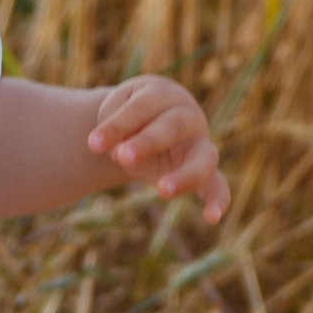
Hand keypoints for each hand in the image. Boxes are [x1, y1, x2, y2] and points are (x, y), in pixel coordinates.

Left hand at [89, 77, 229, 224]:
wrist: (145, 121)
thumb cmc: (128, 115)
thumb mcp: (115, 114)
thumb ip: (118, 131)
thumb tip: (121, 154)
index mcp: (163, 95)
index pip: (142, 107)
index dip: (118, 124)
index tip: (93, 143)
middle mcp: (188, 116)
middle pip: (173, 126)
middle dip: (148, 142)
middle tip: (123, 156)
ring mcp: (200, 143)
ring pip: (203, 157)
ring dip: (184, 176)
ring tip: (164, 190)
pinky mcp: (205, 169)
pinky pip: (217, 185)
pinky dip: (219, 199)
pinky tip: (213, 217)